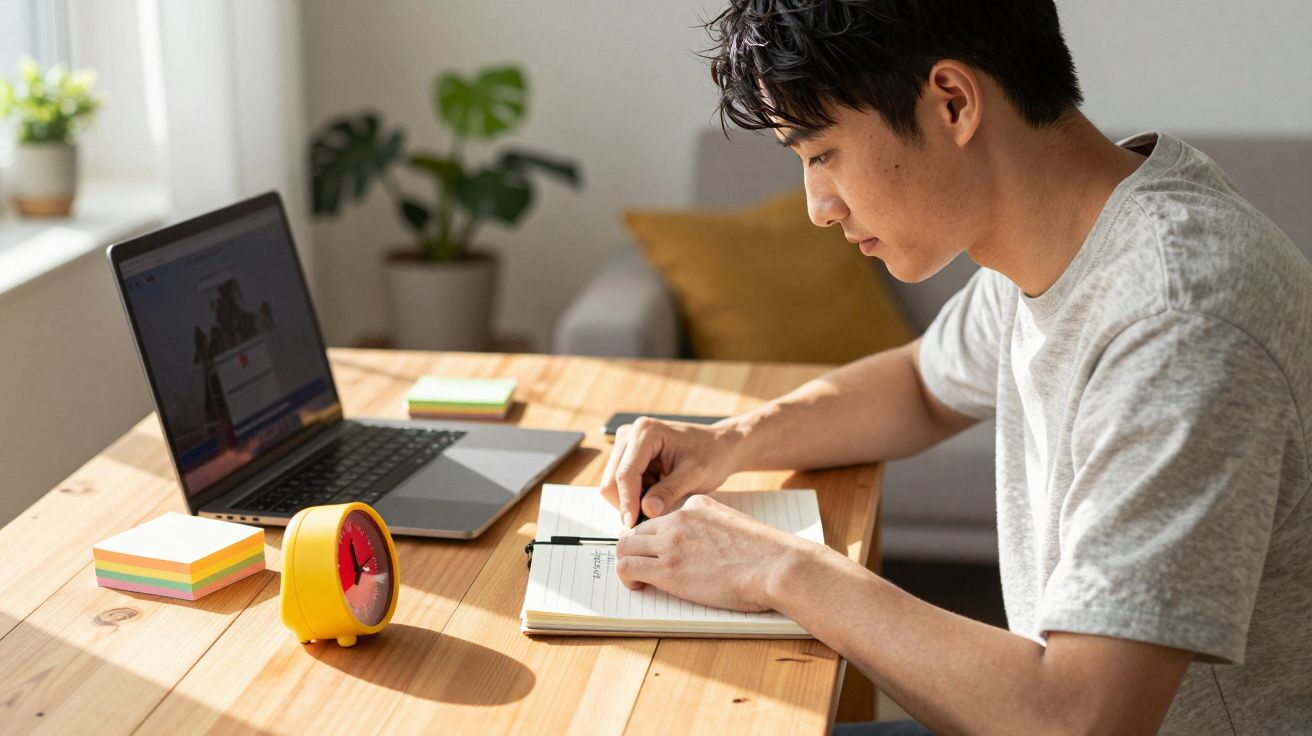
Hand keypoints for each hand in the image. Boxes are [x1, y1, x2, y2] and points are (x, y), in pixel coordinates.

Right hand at [599, 416, 743, 527]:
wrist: (719, 447)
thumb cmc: (711, 455)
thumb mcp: (694, 476)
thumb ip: (669, 492)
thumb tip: (646, 511)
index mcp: (645, 432)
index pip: (625, 473)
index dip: (627, 503)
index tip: (633, 526)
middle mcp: (630, 434)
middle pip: (611, 480)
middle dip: (627, 504)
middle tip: (648, 522)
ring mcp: (626, 444)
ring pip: (613, 485)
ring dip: (632, 501)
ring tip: (660, 502)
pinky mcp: (628, 456)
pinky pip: (621, 485)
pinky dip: (635, 497)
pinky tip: (657, 495)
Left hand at [614, 494, 813, 611]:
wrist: (776, 566)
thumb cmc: (767, 556)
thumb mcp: (737, 528)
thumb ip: (715, 532)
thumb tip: (707, 553)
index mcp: (698, 505)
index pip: (663, 518)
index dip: (659, 539)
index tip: (663, 554)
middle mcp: (679, 518)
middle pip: (639, 530)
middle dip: (638, 549)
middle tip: (647, 569)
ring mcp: (670, 542)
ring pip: (625, 546)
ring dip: (628, 562)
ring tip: (641, 579)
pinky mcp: (666, 568)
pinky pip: (626, 567)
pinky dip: (626, 578)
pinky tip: (640, 587)